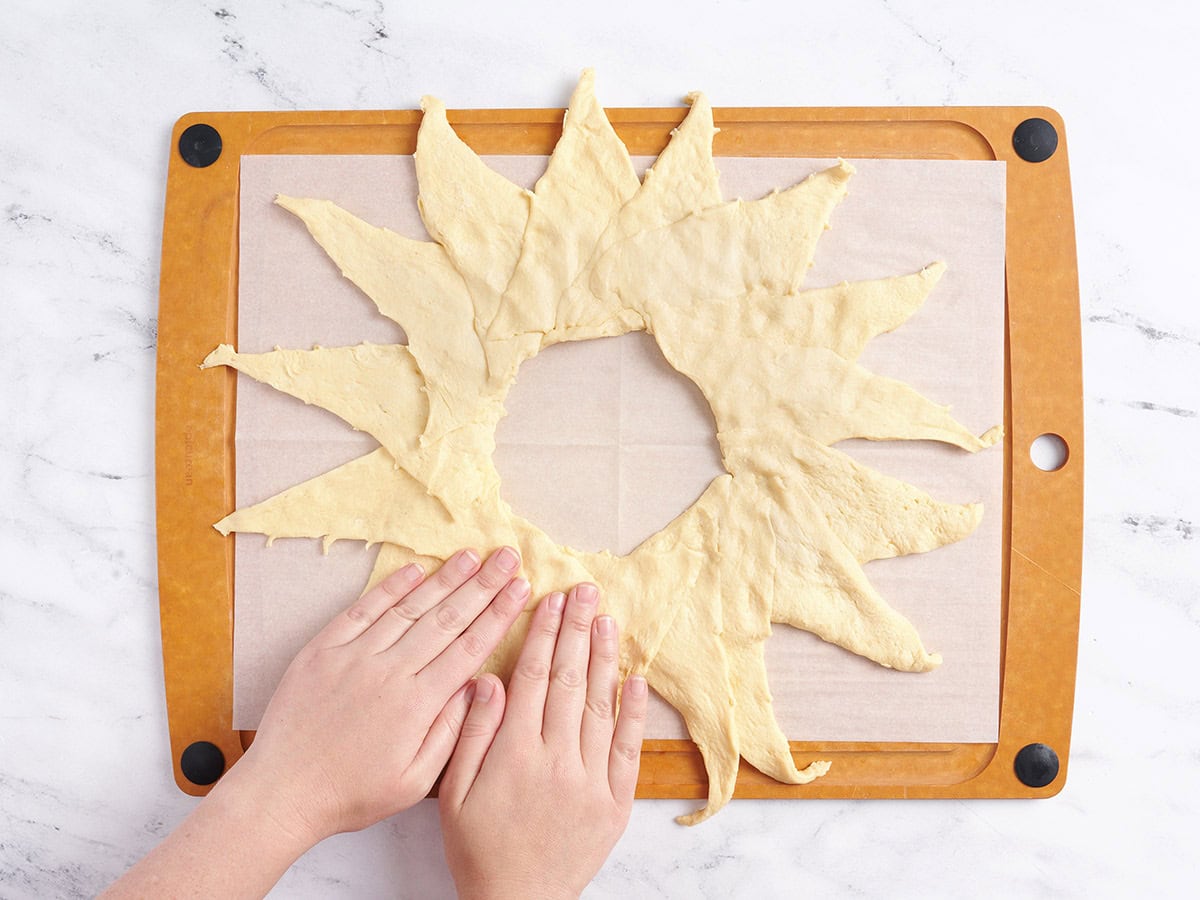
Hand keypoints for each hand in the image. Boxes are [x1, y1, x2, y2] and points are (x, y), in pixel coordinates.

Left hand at [227, 546, 530, 846]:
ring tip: (471, 556)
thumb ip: (450, 732)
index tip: (521, 589)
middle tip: (507, 557)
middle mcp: (389, 671)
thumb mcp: (414, 782)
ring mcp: (354, 656)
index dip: (498, 614)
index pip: (470, 647)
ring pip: (409, 608)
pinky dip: (389, 588)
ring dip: (443, 579)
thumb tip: (477, 687)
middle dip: (482, 585)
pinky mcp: (323, 650)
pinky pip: (362, 610)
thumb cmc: (351, 794)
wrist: (282, 791)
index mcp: (417, 704)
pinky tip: (414, 569)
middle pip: (446, 619)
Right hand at [438, 584, 647, 899]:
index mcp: (515, 753)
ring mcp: (591, 780)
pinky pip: (627, 748)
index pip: (533, 678)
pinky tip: (635, 678)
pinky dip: (633, 711)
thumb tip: (489, 679)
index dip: (543, 635)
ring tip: (608, 620)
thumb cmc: (479, 849)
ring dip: (604, 659)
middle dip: (577, 631)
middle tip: (585, 592)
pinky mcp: (615, 802)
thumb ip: (474, 733)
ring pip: (600, 706)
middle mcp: (557, 760)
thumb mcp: (454, 793)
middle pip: (569, 681)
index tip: (551, 600)